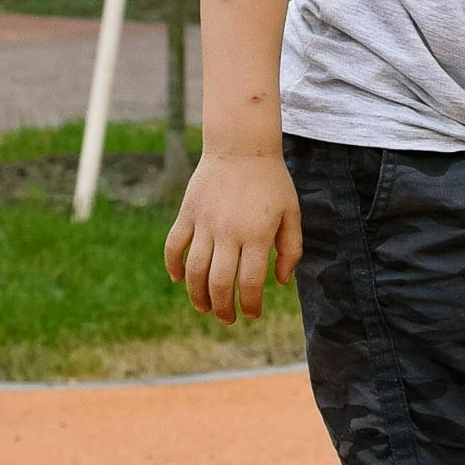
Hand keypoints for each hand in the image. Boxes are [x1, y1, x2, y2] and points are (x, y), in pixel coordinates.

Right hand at [167, 151, 302, 322]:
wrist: (242, 145)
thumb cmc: (271, 181)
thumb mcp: (291, 212)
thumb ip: (291, 248)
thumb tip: (281, 281)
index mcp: (257, 235)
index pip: (251, 282)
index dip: (251, 304)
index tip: (251, 314)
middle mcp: (229, 232)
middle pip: (220, 283)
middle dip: (223, 308)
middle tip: (227, 319)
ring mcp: (205, 223)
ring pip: (195, 270)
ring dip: (197, 295)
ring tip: (203, 307)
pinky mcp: (188, 213)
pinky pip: (174, 245)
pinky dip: (172, 265)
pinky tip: (178, 279)